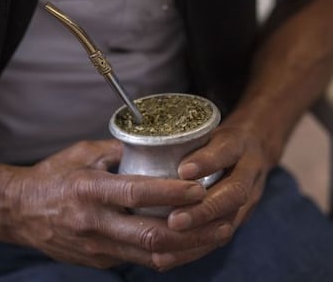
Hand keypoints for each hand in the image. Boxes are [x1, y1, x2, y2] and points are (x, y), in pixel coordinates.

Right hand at [0, 139, 211, 269]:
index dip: (171, 193)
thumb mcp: (81, 153)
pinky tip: (187, 243)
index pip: (136, 193)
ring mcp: (96, 248)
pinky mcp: (99, 261)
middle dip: (193, 231)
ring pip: (151, 255)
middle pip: (151, 235)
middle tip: (221, 219)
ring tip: (216, 235)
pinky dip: (167, 253)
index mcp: (88, 190)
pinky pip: (139, 260)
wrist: (19, 211)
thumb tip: (149, 147)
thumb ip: (116, 151)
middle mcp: (94, 223)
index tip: (199, 187)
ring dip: (188, 248)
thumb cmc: (51, 177)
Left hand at [159, 118, 274, 268]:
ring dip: (201, 232)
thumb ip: (179, 137)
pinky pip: (222, 236)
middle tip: (174, 220)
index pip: (226, 151)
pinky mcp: (239, 217)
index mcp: (237, 145)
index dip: (206, 161)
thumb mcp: (206, 128)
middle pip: (234, 193)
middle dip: (204, 209)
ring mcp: (248, 197)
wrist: (254, 148)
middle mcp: (247, 172)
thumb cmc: (217, 139)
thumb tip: (128, 144)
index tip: (183, 170)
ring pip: (230, 219)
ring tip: (171, 239)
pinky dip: (197, 248)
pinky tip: (171, 254)